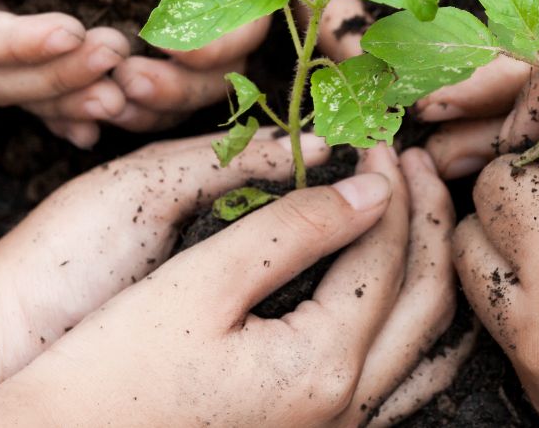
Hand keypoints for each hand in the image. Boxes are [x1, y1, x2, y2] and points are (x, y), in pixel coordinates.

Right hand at [0, 146, 459, 426]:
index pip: (385, 254)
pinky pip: (398, 382)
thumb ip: (293, 230)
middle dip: (427, 219)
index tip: (377, 138)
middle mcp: (344, 409)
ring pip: (422, 346)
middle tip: (415, 160)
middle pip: (425, 299)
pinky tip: (403, 297)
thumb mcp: (200, 283)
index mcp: (322, 364)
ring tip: (417, 212)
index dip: (389, 185)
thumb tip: (372, 186)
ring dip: (427, 269)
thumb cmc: (111, 368)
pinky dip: (413, 326)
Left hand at [20, 0, 269, 133]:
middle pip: (218, 77)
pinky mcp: (126, 41)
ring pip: (176, 98)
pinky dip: (108, 107)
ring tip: (103, 97)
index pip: (252, 26)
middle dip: (178, 89)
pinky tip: (81, 105)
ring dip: (144, 108)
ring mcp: (176, 32)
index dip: (222, 45)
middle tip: (129, 81)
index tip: (180, 48)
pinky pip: (128, 94)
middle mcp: (221, 9)